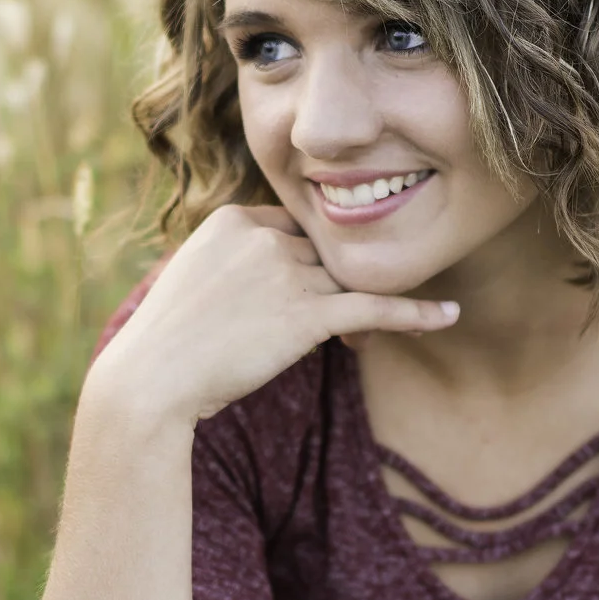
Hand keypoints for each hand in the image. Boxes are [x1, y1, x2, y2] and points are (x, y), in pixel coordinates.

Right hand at [88, 204, 457, 427]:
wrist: (150, 380)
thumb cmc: (166, 343)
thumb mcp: (193, 281)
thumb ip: (234, 264)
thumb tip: (267, 283)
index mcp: (231, 220)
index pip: (290, 229)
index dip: (301, 264)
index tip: (301, 292)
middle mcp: (263, 238)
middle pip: (321, 256)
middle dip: (330, 289)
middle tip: (337, 321)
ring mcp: (286, 274)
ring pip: (345, 283)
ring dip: (365, 309)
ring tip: (396, 328)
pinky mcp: (305, 315)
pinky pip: (373, 308)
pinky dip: (415, 313)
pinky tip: (448, 316)